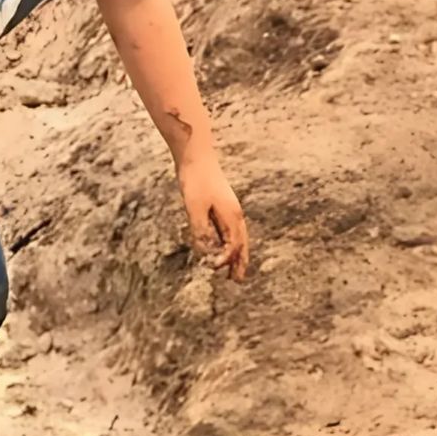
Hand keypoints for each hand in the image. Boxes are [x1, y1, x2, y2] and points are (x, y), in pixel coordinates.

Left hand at [176, 152, 251, 280]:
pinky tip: (223, 245)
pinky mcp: (221, 204)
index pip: (233, 246)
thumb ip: (200, 230)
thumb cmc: (196, 179)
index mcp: (231, 216)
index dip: (225, 260)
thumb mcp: (195, 206)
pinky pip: (230, 229)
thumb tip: (204, 252)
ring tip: (233, 268)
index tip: (213, 269)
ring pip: (238, 237)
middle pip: (241, 244)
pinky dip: (230, 242)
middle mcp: (235, 214)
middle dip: (240, 262)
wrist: (196, 154)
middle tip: (237, 280)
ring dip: (236, 254)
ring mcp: (229, 209)